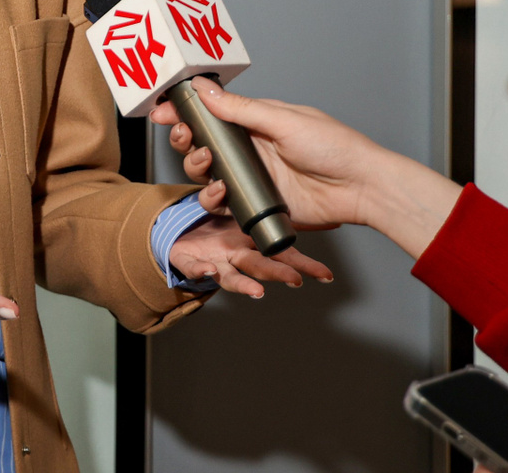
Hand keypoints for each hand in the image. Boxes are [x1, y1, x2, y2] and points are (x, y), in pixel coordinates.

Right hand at [150, 81, 462, 260]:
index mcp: (255, 121)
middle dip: (184, 138)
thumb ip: (240, 109)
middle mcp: (249, 148)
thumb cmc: (333, 147)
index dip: (184, 111)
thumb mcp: (283, 121)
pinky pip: (222, 202)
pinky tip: (221, 192)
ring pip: (205, 173)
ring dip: (196, 166)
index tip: (162, 110)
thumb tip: (205, 88)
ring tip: (206, 163)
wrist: (359, 188)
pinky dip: (214, 198)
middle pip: (201, 142)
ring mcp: (251, 177)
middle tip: (183, 136)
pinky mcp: (255, 204)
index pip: (211, 112)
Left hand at [166, 214, 334, 298]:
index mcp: (254, 245)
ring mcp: (214, 261)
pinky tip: (209, 270)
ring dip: (243, 285)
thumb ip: (282, 219)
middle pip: (260, 266)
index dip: (305, 266)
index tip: (325, 275)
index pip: (283, 256)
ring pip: (230, 276)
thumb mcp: (252, 220)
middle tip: (296, 280)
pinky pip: (193, 267)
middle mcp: (236, 257)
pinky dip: (201, 270)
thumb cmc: (221, 230)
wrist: (182, 232)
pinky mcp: (189, 260)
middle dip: (278, 273)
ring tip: (257, 292)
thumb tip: (324, 216)